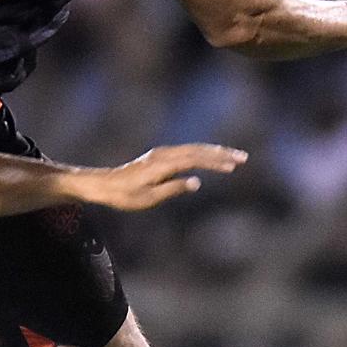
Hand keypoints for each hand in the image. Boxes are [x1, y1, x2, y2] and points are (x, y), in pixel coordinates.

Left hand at [84, 144, 246, 210]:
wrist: (103, 185)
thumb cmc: (124, 195)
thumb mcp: (148, 197)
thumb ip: (173, 188)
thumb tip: (197, 182)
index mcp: (162, 163)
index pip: (195, 159)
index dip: (215, 162)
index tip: (233, 166)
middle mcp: (163, 154)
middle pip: (198, 150)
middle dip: (222, 153)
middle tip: (244, 157)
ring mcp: (161, 153)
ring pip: (193, 149)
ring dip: (215, 152)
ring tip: (234, 158)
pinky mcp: (160, 157)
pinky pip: (186, 152)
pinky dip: (202, 154)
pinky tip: (213, 158)